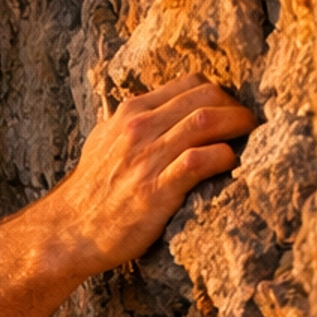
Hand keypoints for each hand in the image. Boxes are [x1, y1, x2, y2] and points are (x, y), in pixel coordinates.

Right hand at [51, 73, 258, 270]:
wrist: (67, 233)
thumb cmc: (90, 193)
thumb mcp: (103, 144)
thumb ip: (129, 125)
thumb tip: (155, 114)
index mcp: (130, 113)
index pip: (190, 83)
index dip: (220, 93)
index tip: (230, 111)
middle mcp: (138, 129)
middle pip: (205, 96)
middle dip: (236, 107)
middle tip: (249, 125)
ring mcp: (147, 158)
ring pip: (206, 121)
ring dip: (237, 127)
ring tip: (250, 140)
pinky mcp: (155, 191)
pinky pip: (199, 160)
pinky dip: (223, 157)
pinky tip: (229, 166)